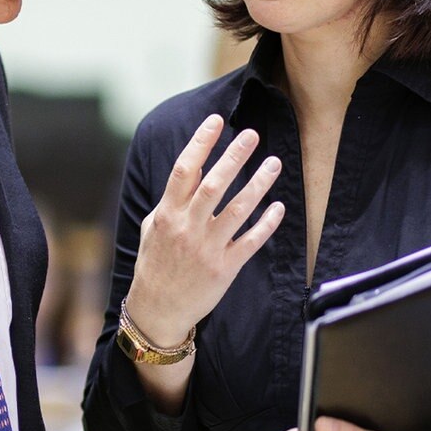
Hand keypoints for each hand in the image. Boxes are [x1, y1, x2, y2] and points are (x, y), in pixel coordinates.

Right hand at [126, 113, 283, 346]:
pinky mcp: (224, 268)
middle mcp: (187, 227)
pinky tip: (278, 206)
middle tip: (252, 135)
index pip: (184, 170)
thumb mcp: (152, 227)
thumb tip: (191, 172)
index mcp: (167, 214)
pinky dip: (266, 224)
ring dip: (258, 184)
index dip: (200, 143)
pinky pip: (250, 241)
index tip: (216, 121)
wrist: (158, 308)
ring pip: (238, 210)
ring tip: (274, 162)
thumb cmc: (154, 263)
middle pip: (213, 184)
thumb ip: (170, 201)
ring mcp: (207, 248)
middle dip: (234, 157)